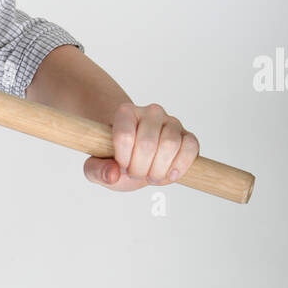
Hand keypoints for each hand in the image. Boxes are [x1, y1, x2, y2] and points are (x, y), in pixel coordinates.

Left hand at [83, 102, 199, 192]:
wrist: (137, 162)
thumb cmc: (117, 161)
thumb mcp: (97, 168)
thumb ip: (97, 170)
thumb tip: (113, 174)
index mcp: (126, 113)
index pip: (125, 136)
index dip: (123, 160)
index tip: (121, 165)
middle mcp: (151, 112)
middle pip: (147, 144)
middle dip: (140, 168)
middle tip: (135, 172)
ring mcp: (172, 122)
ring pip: (170, 145)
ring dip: (158, 169)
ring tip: (151, 174)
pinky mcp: (188, 136)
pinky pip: (191, 148)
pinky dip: (180, 166)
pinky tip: (169, 174)